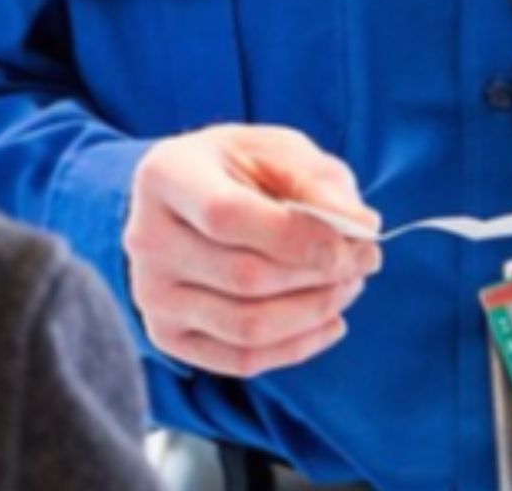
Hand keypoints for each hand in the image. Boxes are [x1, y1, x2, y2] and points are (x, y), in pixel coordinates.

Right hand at [123, 124, 380, 377]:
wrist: (190, 202)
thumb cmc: (241, 171)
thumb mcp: (279, 152)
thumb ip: (319, 181)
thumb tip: (361, 227)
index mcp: (164, 175)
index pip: (225, 216)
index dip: (296, 237)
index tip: (353, 242)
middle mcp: (145, 238)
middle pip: (244, 277)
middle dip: (320, 275)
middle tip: (365, 261)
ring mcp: (151, 293)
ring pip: (246, 326)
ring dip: (315, 313)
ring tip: (348, 287)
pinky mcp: (166, 335)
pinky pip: (240, 359)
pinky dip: (297, 348)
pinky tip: (328, 322)